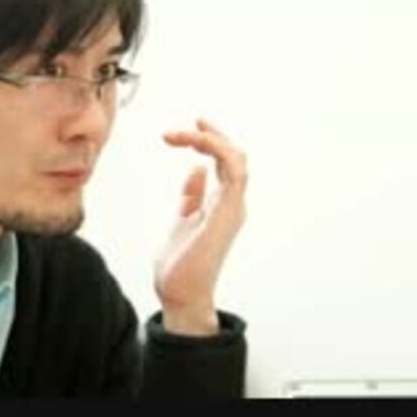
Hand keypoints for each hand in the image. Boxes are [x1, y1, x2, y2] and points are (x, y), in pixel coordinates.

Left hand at [154, 118, 247, 335]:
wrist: (179, 294)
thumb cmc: (180, 265)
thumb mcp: (182, 219)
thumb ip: (192, 195)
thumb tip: (197, 169)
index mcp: (222, 204)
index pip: (225, 163)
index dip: (211, 140)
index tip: (188, 127)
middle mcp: (232, 204)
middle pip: (235, 156)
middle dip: (215, 134)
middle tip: (192, 122)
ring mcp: (233, 208)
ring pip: (238, 160)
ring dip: (213, 139)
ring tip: (188, 132)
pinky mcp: (228, 213)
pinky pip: (234, 173)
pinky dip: (220, 151)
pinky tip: (198, 141)